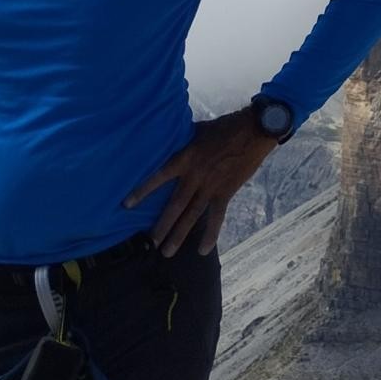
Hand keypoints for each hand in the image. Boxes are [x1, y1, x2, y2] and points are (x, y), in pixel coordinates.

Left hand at [127, 112, 277, 256]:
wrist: (254, 131)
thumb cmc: (225, 127)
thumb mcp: (198, 130)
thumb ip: (183, 139)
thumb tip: (169, 138)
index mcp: (185, 158)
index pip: (159, 177)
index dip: (143, 191)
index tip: (127, 205)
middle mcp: (195, 176)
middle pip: (175, 205)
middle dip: (161, 225)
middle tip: (150, 242)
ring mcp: (210, 187)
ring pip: (192, 216)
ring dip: (179, 235)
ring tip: (167, 252)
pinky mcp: (225, 193)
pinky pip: (216, 218)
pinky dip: (210, 234)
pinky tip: (203, 250)